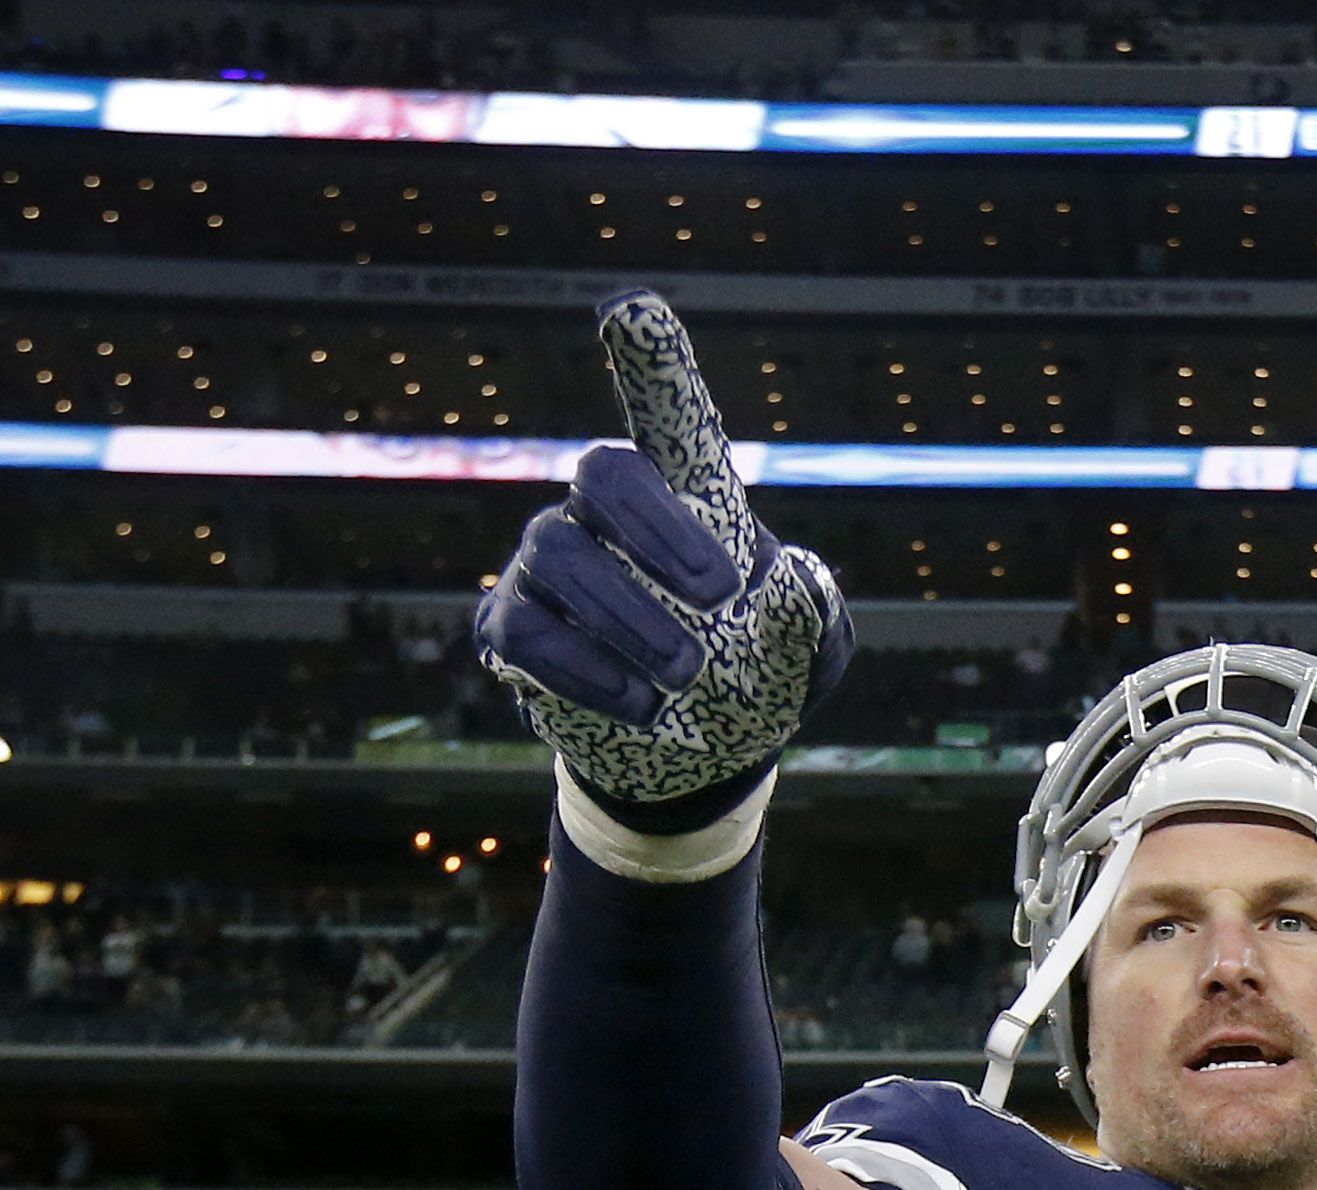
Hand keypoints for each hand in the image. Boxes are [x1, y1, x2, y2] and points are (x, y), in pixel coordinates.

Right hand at [474, 292, 851, 825]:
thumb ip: (806, 613)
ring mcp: (549, 564)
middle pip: (605, 474)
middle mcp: (606, 512)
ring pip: (562, 556)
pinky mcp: (510, 628)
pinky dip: (589, 670)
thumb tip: (783, 580)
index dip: (650, 361)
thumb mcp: (801, 649)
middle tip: (721, 596)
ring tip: (686, 671)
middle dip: (659, 530)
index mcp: (686, 493)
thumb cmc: (752, 672)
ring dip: (631, 617)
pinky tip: (643, 703)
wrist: (698, 754)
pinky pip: (529, 630)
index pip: (665, 410)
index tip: (632, 309)